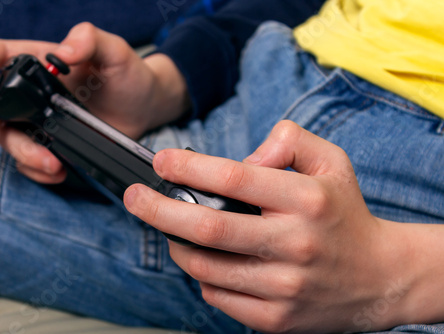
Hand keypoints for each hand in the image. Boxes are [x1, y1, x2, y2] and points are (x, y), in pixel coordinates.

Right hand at [0, 22, 188, 182]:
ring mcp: (43, 120)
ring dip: (24, 156)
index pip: (2, 55)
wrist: (146, 108)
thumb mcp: (115, 51)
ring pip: (13, 140)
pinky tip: (58, 171)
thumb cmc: (130, 74)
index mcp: (42, 62)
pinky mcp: (55, 143)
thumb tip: (63, 51)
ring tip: (53, 165)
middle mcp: (36, 92)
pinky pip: (33, 160)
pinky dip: (38, 170)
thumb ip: (90, 40)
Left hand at [124, 121, 430, 332]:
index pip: (234, 177)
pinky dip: (201, 276)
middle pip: (207, 228)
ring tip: (171, 228)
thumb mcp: (331, 162)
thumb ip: (290, 141)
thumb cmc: (345, 214)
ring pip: (204, 267)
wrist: (380, 277)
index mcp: (306, 200)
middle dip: (158, 210)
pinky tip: (207, 260)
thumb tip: (245, 154)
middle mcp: (294, 244)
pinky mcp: (276, 318)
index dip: (188, 167)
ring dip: (176, 245)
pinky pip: (217, 297)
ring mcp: (284, 287)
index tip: (162, 162)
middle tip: (136, 198)